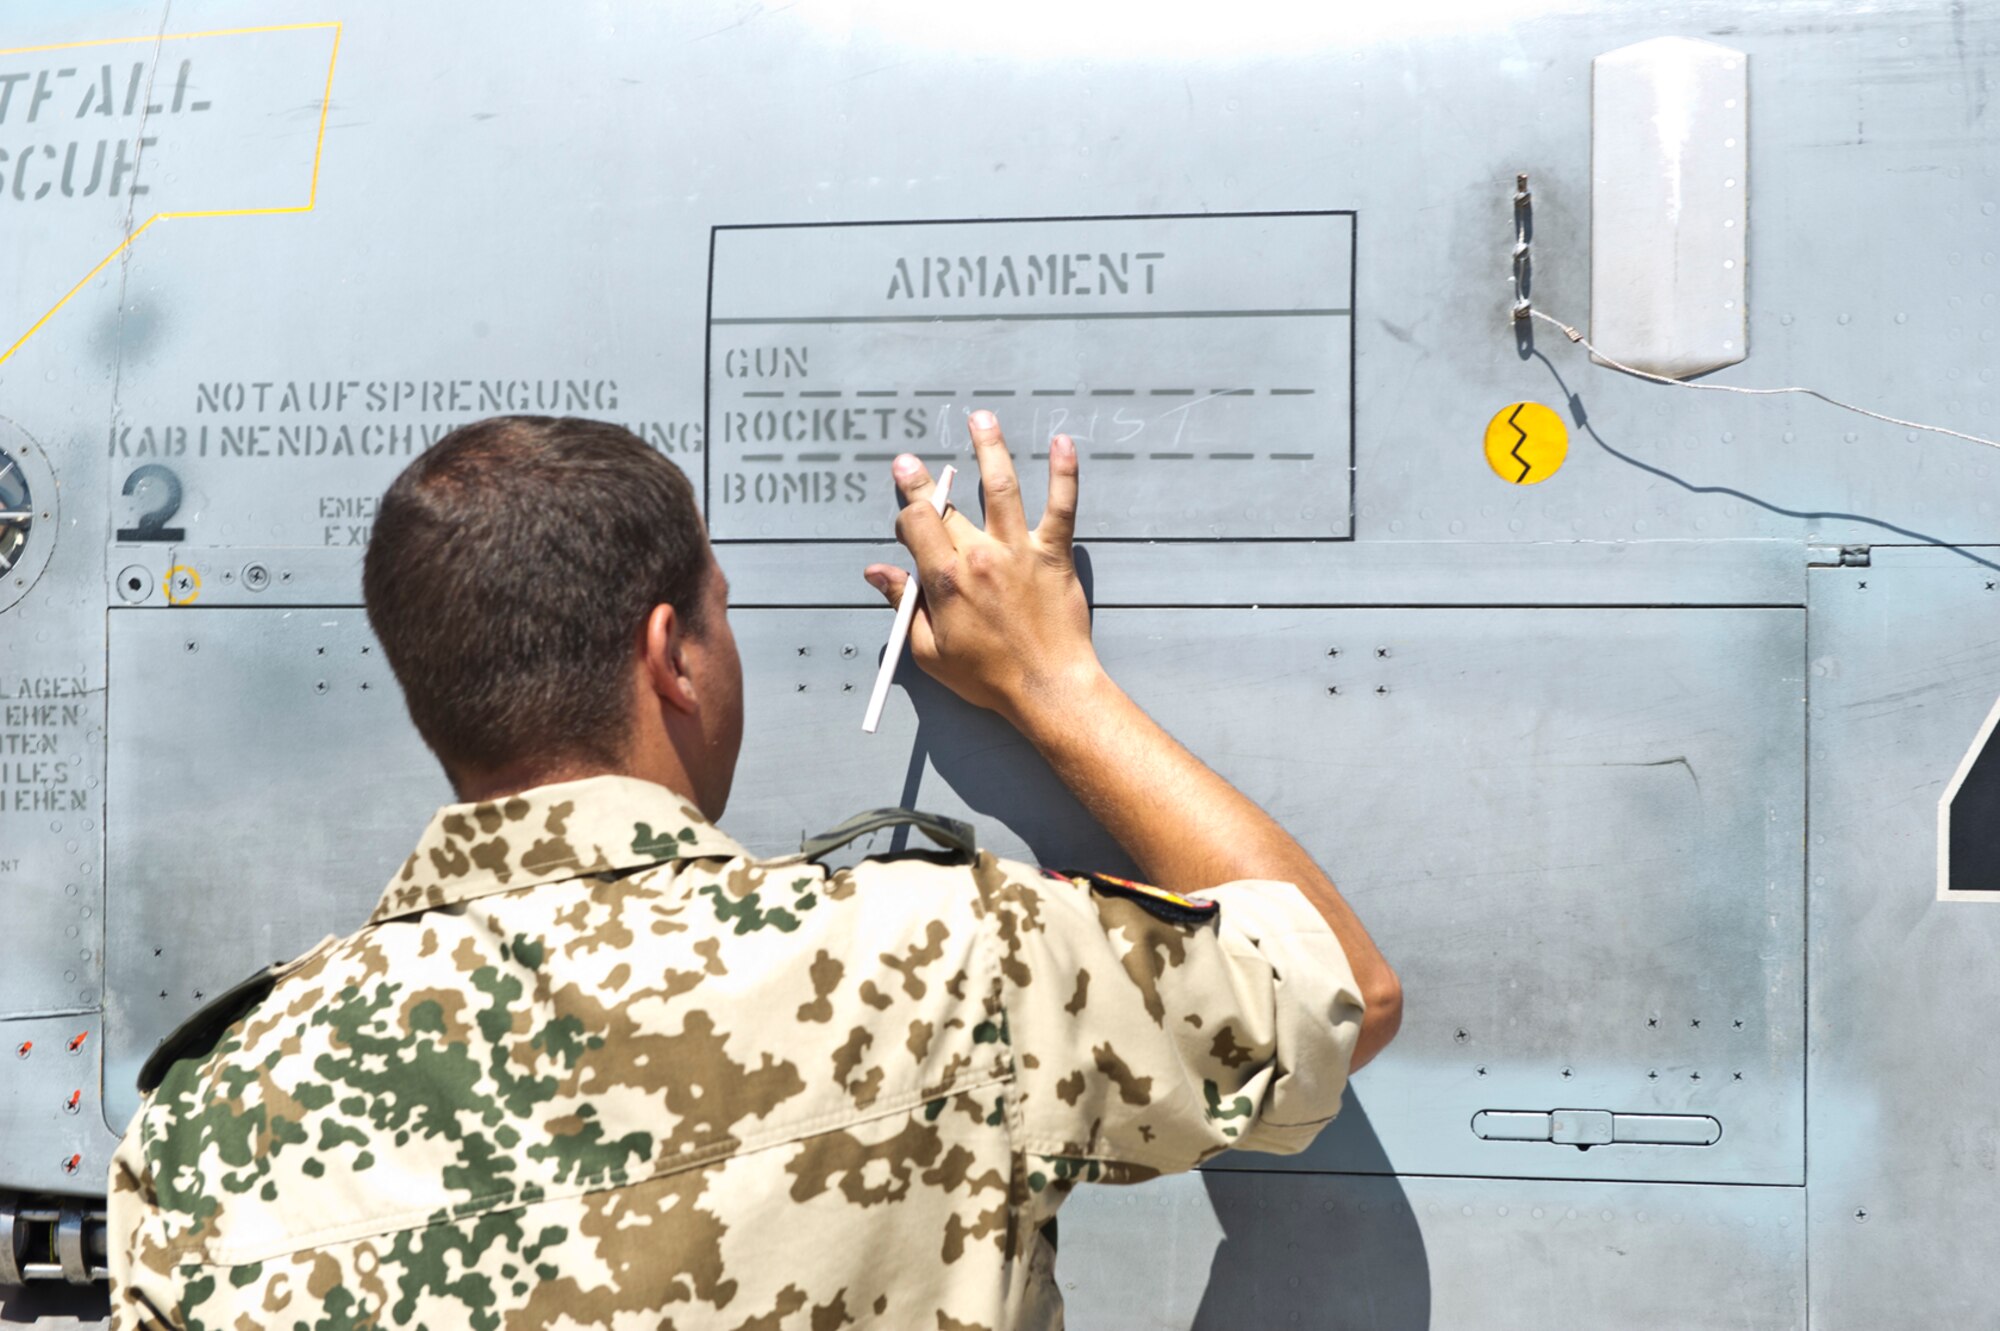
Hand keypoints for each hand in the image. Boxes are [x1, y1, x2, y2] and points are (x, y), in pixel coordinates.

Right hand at [863, 411, 1100, 724]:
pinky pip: (1061, 506)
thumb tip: (877, 571)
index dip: (907, 509)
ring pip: (1001, 487)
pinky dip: (1064, 473)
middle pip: (948, 507)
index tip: (905, 505)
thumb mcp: (928, 651)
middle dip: (926, 483)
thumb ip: (902, 605)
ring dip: (989, 447)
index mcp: (945, 581)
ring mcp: (1019, 552)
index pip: (917, 523)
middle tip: (910, 462)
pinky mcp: (1054, 555)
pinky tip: (1063, 443)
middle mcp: (980, 558)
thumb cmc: (987, 677)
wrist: (1047, 689)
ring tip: (981, 417)